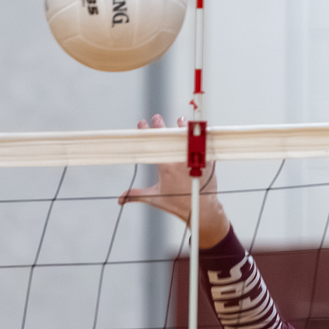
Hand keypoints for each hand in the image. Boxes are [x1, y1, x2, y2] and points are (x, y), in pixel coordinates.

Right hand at [118, 114, 230, 247]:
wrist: (201, 210)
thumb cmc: (178, 204)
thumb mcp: (155, 198)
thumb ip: (136, 195)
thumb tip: (120, 199)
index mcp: (166, 168)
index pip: (154, 145)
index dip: (146, 132)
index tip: (142, 124)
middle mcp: (180, 162)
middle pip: (170, 139)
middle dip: (161, 127)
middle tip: (156, 118)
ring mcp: (195, 160)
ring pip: (188, 140)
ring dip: (183, 129)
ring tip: (180, 121)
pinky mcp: (207, 162)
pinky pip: (204, 146)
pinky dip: (201, 138)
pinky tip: (197, 131)